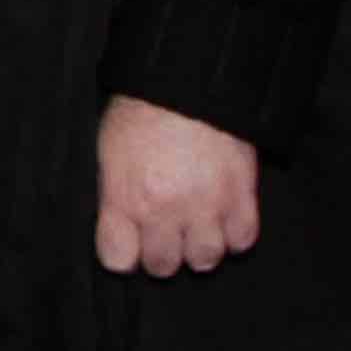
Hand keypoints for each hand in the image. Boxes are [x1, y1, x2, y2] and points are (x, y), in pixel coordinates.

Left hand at [94, 95, 261, 274]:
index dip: (121, 255)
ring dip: (198, 248)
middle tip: (162, 236)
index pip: (118, 259)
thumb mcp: (108, 152)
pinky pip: (242, 239)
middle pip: (162, 265)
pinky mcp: (242, 196)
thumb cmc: (141, 112)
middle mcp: (166, 210)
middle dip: (160, 255)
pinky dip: (233, 235)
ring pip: (205, 259)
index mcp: (126, 197)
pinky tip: (222, 219)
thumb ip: (114, 195)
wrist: (189, 84)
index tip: (127, 246)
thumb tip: (117, 226)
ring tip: (193, 229)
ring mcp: (207, 206)